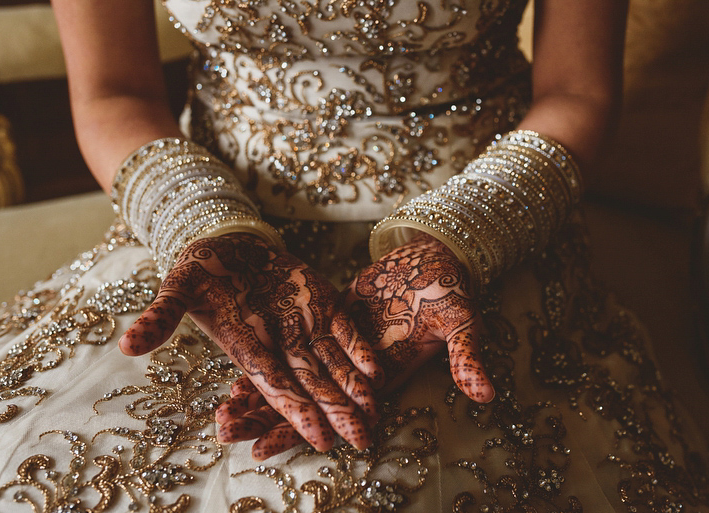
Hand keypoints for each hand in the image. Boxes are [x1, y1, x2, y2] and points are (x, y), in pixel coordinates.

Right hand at [118, 233, 382, 455]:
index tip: (319, 438)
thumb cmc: (201, 269)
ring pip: (335, 366)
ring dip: (355, 390)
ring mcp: (305, 327)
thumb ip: (161, 315)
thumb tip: (126, 344)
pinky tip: (379, 372)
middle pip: (312, 386)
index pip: (276, 386)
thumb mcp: (179, 286)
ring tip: (377, 415)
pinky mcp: (323, 306)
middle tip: (362, 441)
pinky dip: (361, 351)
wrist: (230, 243)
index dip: (297, 411)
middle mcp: (280, 346)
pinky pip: (346, 333)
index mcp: (247, 348)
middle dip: (337, 413)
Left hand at [216, 233, 493, 458]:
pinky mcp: (333, 323)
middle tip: (225, 432)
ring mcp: (343, 348)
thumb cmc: (452, 290)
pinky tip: (239, 370)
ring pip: (298, 378)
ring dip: (263, 393)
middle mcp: (357, 371)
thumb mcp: (462, 321)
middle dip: (266, 419)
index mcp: (382, 375)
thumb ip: (467, 357)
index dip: (299, 431)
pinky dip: (273, 358)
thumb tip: (487, 393)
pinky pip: (297, 347)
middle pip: (306, 403)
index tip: (261, 450)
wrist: (441, 258)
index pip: (333, 414)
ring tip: (222, 412)